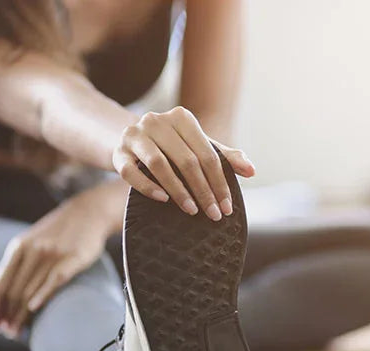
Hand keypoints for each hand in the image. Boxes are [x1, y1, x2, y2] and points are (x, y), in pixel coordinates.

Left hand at [0, 194, 112, 337]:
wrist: (89, 212)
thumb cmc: (61, 232)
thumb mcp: (34, 242)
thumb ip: (20, 262)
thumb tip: (3, 288)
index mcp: (19, 248)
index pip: (0, 282)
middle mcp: (33, 251)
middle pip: (14, 290)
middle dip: (7, 314)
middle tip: (7, 333)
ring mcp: (53, 254)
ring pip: (31, 289)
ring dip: (21, 314)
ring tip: (17, 330)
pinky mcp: (73, 258)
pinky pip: (55, 279)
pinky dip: (43, 294)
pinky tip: (35, 308)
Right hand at [112, 106, 254, 220]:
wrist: (131, 141)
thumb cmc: (173, 146)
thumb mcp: (199, 146)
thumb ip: (226, 156)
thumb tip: (252, 170)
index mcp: (182, 118)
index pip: (208, 154)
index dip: (220, 182)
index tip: (227, 206)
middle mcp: (157, 121)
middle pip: (187, 160)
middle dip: (204, 191)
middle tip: (213, 214)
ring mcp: (134, 135)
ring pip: (159, 165)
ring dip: (179, 191)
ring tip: (192, 210)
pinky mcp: (117, 152)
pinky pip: (131, 172)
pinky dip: (148, 187)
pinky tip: (164, 200)